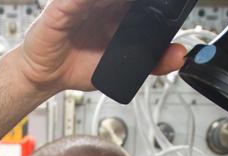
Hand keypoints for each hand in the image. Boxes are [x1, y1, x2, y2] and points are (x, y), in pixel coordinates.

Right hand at [14, 0, 185, 95]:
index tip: (172, 0)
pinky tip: (103, 4)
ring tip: (129, 5)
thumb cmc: (80, 64)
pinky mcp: (63, 7)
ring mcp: (82, 2)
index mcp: (119, 10)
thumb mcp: (125, 67)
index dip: (155, 0)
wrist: (48, 76)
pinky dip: (89, 0)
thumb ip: (153, 61)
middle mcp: (102, 2)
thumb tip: (179, 55)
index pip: (142, 0)